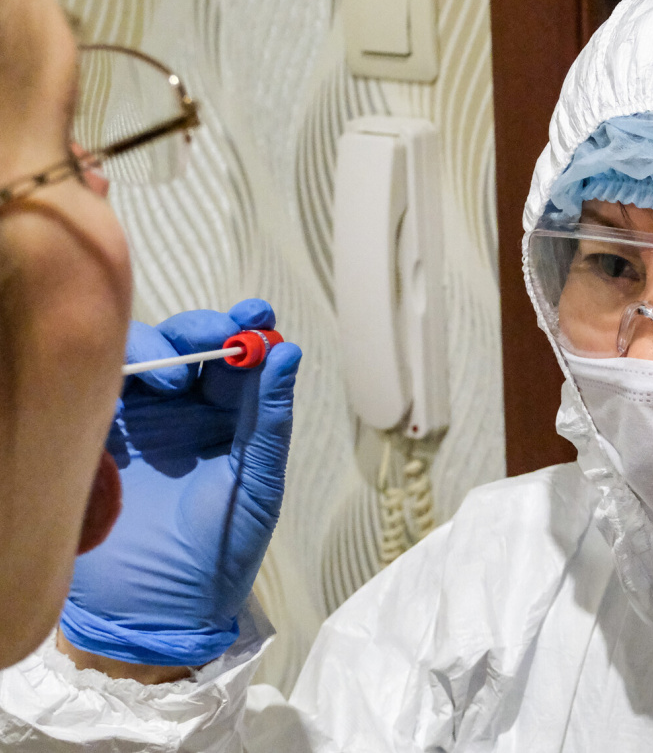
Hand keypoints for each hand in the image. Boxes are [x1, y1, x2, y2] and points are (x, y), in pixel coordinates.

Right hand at [59, 299, 301, 666]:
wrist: (156, 611)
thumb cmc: (219, 553)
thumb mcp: (256, 484)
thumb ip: (269, 420)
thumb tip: (287, 353)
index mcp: (229, 419)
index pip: (237, 357)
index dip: (246, 328)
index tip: (256, 314)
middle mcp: (183, 412)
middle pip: (186, 346)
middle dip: (202, 330)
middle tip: (218, 338)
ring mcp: (136, 421)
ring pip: (141, 357)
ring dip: (160, 348)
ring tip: (179, 378)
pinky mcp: (91, 437)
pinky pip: (97, 389)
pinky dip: (112, 372)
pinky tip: (132, 381)